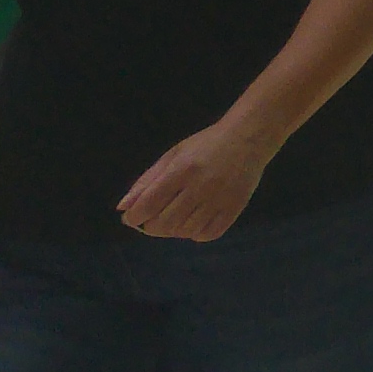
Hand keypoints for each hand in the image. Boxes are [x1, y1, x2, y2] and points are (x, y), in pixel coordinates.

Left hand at [115, 121, 276, 241]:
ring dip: (173, 230)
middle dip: (150, 227)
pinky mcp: (235, 207)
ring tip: (175, 218)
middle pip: (163, 224)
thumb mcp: (173, 155)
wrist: (249, 137)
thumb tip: (123, 208)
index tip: (132, 217)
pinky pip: (207, 234)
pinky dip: (196, 233)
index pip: (147, 205)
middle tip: (152, 220)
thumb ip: (147, 181)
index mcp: (181, 170)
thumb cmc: (205, 145)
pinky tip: (195, 221)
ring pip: (184, 231)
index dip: (133, 217)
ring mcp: (219, 198)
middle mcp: (200, 186)